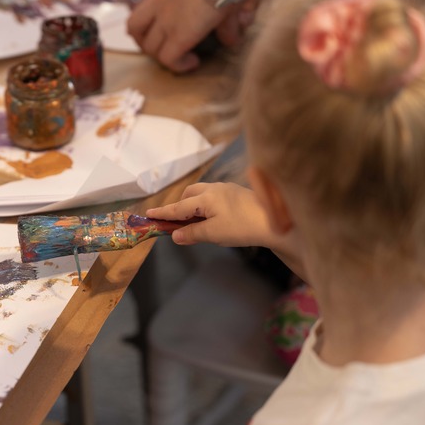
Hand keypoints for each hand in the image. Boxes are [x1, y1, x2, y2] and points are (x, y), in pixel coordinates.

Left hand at [127, 0, 306, 72]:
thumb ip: (223, 19)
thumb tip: (232, 39)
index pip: (140, 12)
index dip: (144, 27)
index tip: (158, 33)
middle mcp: (158, 5)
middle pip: (135, 30)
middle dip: (146, 44)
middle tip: (163, 50)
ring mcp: (165, 22)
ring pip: (149, 48)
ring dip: (162, 57)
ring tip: (179, 59)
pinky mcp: (177, 37)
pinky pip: (168, 60)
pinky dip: (178, 65)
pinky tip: (193, 62)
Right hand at [146, 182, 272, 246]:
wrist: (276, 221)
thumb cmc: (242, 227)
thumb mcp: (214, 234)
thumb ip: (192, 234)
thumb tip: (175, 235)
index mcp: (205, 198)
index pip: (178, 207)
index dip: (163, 212)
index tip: (148, 213)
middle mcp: (214, 189)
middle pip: (189, 194)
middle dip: (180, 206)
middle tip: (179, 223)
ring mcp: (227, 189)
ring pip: (203, 193)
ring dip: (194, 205)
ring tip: (197, 222)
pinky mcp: (238, 194)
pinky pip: (214, 196)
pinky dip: (207, 205)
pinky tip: (215, 218)